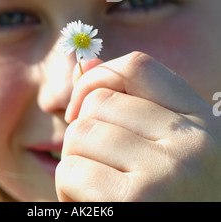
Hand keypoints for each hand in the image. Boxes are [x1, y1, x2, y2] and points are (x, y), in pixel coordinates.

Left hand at [55, 52, 220, 200]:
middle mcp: (190, 143)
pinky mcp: (133, 205)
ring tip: (100, 193)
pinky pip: (71, 174)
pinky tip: (97, 211)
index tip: (82, 106)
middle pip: (98, 104)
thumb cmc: (177, 199)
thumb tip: (84, 66)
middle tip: (101, 170)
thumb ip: (133, 107)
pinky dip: (69, 194)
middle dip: (85, 134)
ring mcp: (165, 174)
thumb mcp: (171, 149)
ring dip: (75, 166)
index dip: (98, 78)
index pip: (137, 66)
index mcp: (203, 123)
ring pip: (79, 136)